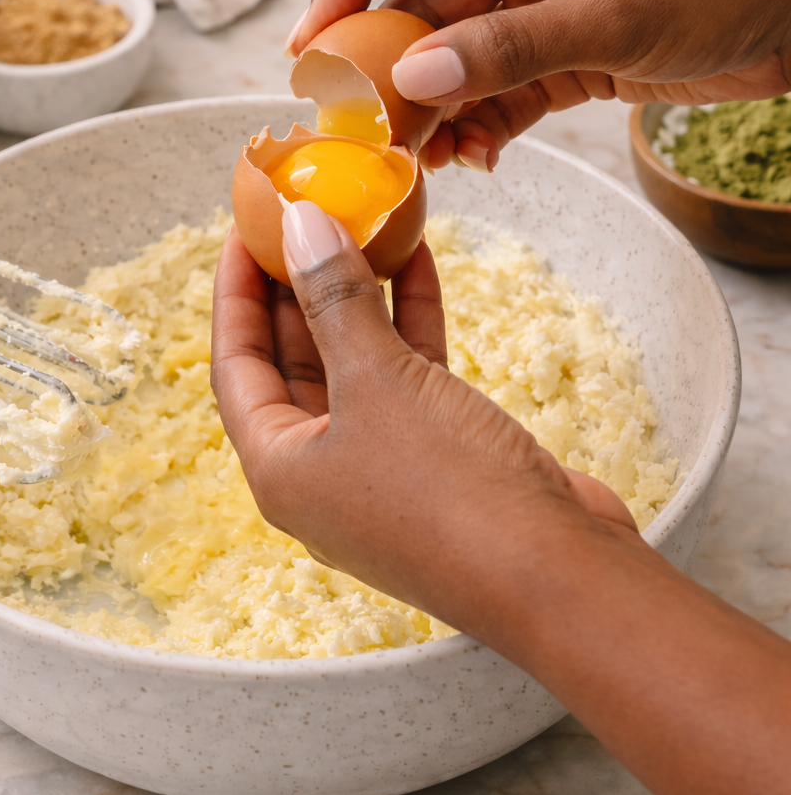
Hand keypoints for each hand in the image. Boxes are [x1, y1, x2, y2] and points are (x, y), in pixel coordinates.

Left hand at [210, 201, 634, 630]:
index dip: (235, 293)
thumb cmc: (449, 489)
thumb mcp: (378, 383)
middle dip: (296, 288)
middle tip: (300, 221)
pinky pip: (408, 376)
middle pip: (292, 361)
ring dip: (356, 297)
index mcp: (280, 468)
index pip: (235, 364)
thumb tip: (300, 227)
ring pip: (355, 364)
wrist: (559, 573)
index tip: (245, 230)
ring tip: (355, 227)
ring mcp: (381, 464)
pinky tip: (415, 264)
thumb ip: (334, 300)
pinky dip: (409, 322)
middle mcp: (321, 470)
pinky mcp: (437, 454)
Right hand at [285, 0, 790, 171]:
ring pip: (457, 61)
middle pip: (423, 7)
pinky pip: (499, 95)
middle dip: (388, 69)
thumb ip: (507, 46)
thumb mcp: (609, 12)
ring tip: (417, 156)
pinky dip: (481, 128)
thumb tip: (412, 78)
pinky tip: (473, 159)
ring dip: (433, 110)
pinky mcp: (563, 59)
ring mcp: (539, 10)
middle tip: (358, 125)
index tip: (308, 42)